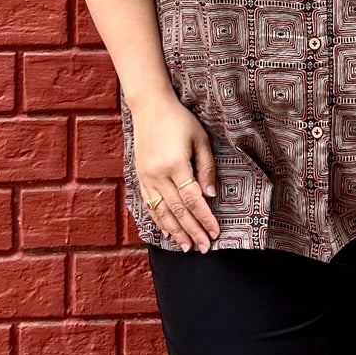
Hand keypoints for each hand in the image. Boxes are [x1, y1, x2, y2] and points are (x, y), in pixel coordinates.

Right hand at [131, 94, 221, 251]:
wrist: (149, 107)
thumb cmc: (180, 120)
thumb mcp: (200, 140)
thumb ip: (206, 168)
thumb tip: (210, 196)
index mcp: (175, 164)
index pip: (193, 200)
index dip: (205, 218)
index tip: (215, 233)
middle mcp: (158, 174)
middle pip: (177, 210)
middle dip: (192, 231)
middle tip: (204, 247)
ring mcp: (147, 177)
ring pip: (162, 211)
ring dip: (175, 232)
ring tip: (186, 247)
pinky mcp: (140, 177)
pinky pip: (149, 204)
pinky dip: (159, 220)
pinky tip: (168, 231)